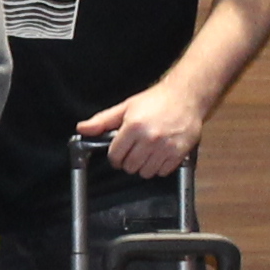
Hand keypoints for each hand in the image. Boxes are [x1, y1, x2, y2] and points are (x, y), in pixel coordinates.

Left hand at [81, 79, 206, 178]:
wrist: (186, 97)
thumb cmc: (156, 100)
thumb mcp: (126, 107)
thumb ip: (103, 121)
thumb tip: (82, 128)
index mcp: (133, 126)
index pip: (115, 156)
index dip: (115, 156)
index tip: (119, 153)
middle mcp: (149, 138)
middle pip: (130, 167)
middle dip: (129, 161)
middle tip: (134, 151)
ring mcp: (165, 147)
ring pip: (146, 173)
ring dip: (144, 166)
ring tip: (147, 153)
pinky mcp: (179, 153)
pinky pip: (163, 172)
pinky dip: (159, 167)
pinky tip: (160, 155)